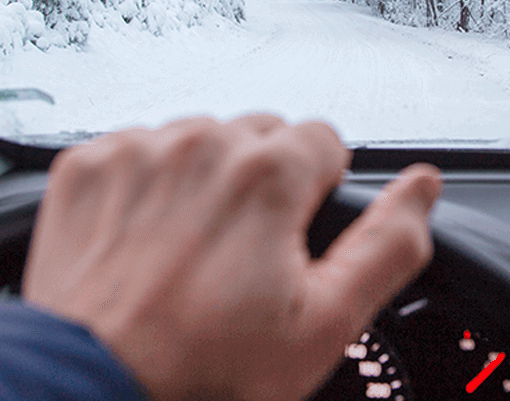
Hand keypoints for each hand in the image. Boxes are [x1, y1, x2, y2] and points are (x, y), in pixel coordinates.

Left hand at [22, 115, 441, 400]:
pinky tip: (145, 241)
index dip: (316, 194)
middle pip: (260, 134)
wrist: (93, 387)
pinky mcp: (86, 167)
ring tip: (189, 252)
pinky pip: (136, 151)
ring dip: (203, 178)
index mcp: (269, 173)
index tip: (290, 237)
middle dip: (262, 182)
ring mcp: (137, 152)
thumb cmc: (206, 369)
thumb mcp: (325, 324)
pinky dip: (146, 185)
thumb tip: (422, 188)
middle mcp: (202, 144)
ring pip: (198, 138)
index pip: (323, 140)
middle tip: (241, 255)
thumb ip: (387, 245)